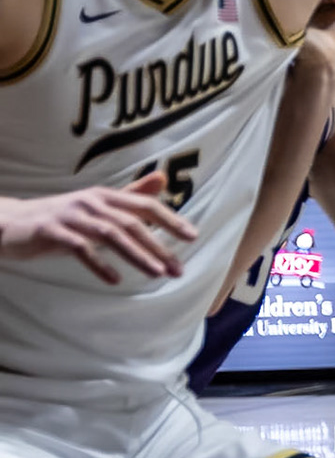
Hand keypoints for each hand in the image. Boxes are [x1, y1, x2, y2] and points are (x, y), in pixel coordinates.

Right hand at [0, 171, 197, 284]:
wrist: (10, 223)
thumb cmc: (61, 218)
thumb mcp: (98, 207)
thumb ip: (130, 197)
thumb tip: (162, 179)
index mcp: (105, 196)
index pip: (145, 205)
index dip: (170, 219)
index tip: (192, 237)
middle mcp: (91, 202)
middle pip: (132, 222)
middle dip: (159, 246)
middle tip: (179, 269)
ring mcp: (70, 215)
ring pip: (111, 234)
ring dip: (137, 255)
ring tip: (157, 273)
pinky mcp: (51, 231)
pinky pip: (80, 247)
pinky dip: (99, 263)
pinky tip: (114, 279)